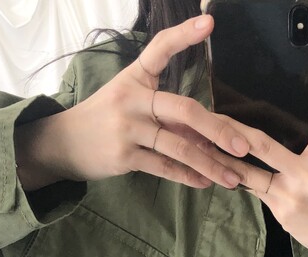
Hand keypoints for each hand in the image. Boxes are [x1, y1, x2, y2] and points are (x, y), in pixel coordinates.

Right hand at [44, 14, 253, 188]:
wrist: (65, 143)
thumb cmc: (108, 119)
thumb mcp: (132, 103)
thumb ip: (169, 114)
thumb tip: (209, 132)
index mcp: (135, 77)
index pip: (160, 49)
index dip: (184, 35)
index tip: (209, 22)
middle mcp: (132, 99)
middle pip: (183, 110)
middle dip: (218, 130)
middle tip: (243, 146)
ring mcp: (128, 128)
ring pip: (178, 146)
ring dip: (209, 164)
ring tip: (233, 178)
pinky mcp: (124, 156)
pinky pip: (164, 168)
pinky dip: (187, 177)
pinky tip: (205, 183)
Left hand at [208, 34, 307, 256]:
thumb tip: (281, 129)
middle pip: (263, 143)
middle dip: (232, 131)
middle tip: (209, 115)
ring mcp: (293, 192)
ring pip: (248, 170)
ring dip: (222, 159)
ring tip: (199, 145)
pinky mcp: (281, 210)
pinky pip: (253, 190)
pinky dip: (238, 179)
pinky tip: (218, 171)